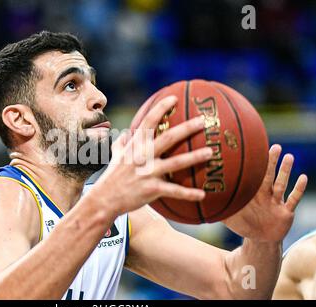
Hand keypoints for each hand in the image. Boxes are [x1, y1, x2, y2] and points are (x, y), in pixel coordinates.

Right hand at [93, 96, 212, 214]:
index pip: (148, 122)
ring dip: (195, 157)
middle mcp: (143, 156)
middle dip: (187, 128)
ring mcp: (148, 173)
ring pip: (176, 163)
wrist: (105, 199)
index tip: (173, 98)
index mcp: (135, 146)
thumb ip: (121, 143)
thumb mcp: (115, 156)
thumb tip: (126, 134)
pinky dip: (189, 194)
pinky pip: (174, 191)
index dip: (161, 108)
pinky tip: (203, 194)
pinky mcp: (152, 189)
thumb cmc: (112, 176)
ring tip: (210, 152)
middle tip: (203, 121)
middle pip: (169, 138)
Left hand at [223, 144, 307, 242]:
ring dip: (285, 171)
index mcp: (251, 194)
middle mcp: (264, 194)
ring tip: (289, 157)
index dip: (252, 165)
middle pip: (268, 175)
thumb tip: (199, 202)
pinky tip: (303, 177)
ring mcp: (275, 202)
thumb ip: (217, 208)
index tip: (251, 150)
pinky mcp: (285, 211)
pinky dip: (298, 189)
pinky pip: (293, 199)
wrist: (260, 240)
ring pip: (281, 184)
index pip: (251, 176)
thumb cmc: (245, 225)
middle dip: (271, 161)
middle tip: (274, 146)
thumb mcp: (230, 217)